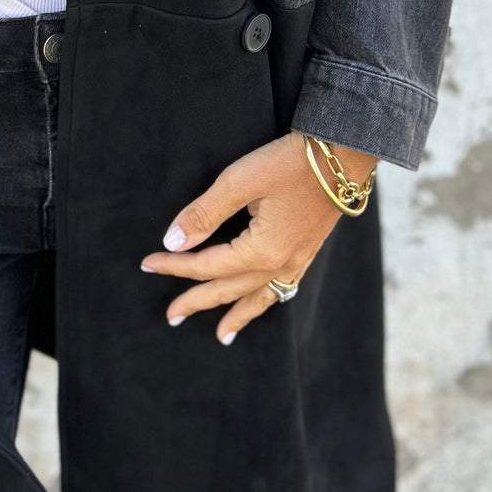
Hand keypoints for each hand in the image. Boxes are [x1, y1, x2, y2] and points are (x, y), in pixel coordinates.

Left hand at [139, 131, 376, 344]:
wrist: (345, 155)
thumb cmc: (291, 163)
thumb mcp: (240, 180)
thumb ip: (205, 212)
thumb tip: (173, 241)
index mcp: (262, 250)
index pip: (206, 265)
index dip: (174, 265)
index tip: (147, 263)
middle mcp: (281, 264)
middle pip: (229, 290)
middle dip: (197, 301)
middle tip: (171, 316)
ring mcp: (298, 260)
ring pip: (260, 298)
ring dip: (238, 316)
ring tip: (222, 336)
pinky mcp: (308, 251)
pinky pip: (282, 288)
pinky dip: (265, 301)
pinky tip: (260, 302)